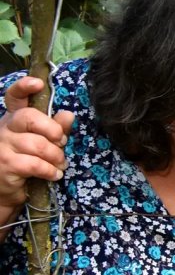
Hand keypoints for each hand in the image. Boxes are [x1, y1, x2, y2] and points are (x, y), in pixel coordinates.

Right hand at [0, 77, 74, 205]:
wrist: (6, 189)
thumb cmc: (27, 161)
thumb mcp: (43, 142)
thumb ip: (55, 128)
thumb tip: (68, 115)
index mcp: (14, 118)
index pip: (14, 96)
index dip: (24, 87)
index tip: (38, 84)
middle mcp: (4, 128)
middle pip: (30, 117)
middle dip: (53, 130)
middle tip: (61, 143)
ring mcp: (2, 146)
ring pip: (37, 144)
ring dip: (56, 156)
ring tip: (60, 164)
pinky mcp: (5, 164)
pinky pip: (35, 164)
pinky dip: (50, 170)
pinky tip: (54, 174)